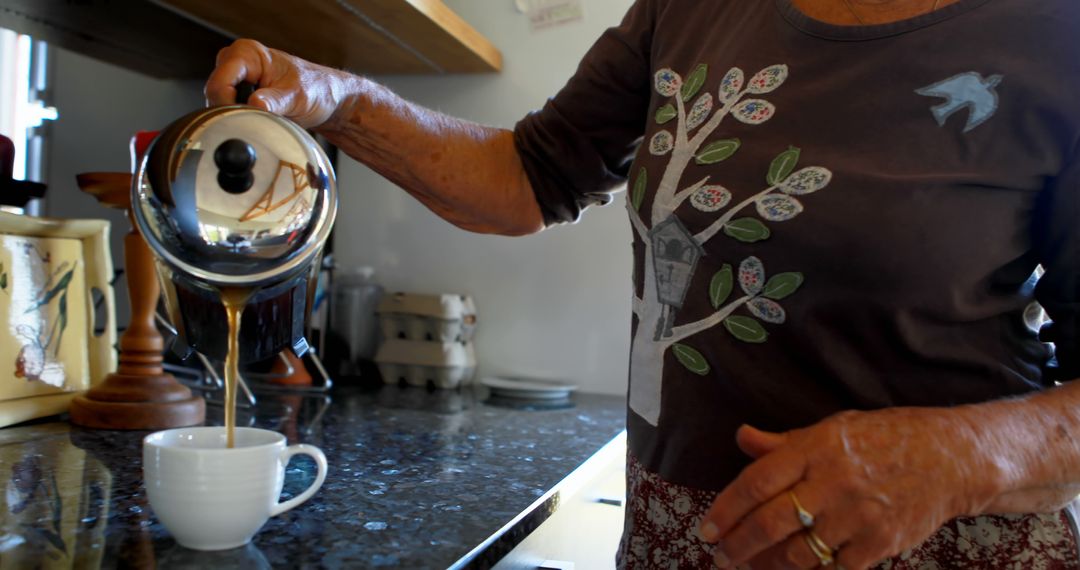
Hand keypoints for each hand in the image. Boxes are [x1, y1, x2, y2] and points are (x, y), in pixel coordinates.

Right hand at [205, 39, 355, 128]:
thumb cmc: (316, 89)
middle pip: (214, 93)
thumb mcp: (298, 97)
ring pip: (218, 103)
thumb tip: (255, 105)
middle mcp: (236, 61)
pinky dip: (240, 117)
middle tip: (256, 121)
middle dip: (231, 111)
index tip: (243, 119)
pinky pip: (226, 108)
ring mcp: (235, 77)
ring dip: (237, 115)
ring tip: (262, 118)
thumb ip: (275, 101)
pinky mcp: (238, 91)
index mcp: (248, 53)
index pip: (219, 82)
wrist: (326, 97)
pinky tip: (258, 119)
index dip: (226, 104)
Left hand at [698, 408, 1004, 569]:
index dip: (727, 508)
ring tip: (752, 566)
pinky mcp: (881, 543)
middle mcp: (834, 481)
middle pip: (771, 522)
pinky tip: (795, 569)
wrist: (951, 457)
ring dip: (768, 564)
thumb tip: (742, 438)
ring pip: (798, 552)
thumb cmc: (886, 437)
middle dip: (738, 545)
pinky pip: (834, 567)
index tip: (708, 528)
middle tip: (720, 556)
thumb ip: (784, 442)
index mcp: (816, 448)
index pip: (757, 481)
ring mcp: (858, 515)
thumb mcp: (833, 427)